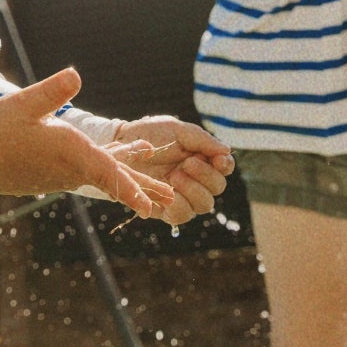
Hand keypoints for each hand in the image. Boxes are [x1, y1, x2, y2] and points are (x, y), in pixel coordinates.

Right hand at [0, 69, 176, 217]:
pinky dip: (111, 169)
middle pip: (112, 179)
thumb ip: (51, 91)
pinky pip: (89, 172)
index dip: (130, 187)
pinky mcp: (55, 172)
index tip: (149, 207)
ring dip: (130, 180)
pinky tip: (121, 157)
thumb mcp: (22, 104)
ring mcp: (63, 173)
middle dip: (141, 189)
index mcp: (67, 151)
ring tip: (157, 188)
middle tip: (169, 201)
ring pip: (103, 176)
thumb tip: (76, 75)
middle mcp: (69, 167)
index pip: (105, 172)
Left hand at [113, 116, 233, 226]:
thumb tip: (227, 151)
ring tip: (175, 175)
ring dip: (193, 191)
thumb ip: (202, 140)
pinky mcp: (163, 209)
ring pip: (202, 205)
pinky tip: (169, 191)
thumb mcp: (177, 130)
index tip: (218, 160)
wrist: (119, 144)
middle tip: (186, 164)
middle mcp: (195, 180)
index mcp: (201, 159)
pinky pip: (180, 216)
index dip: (225, 166)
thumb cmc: (149, 134)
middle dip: (206, 177)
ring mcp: (180, 195)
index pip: (224, 169)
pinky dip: (178, 205)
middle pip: (217, 189)